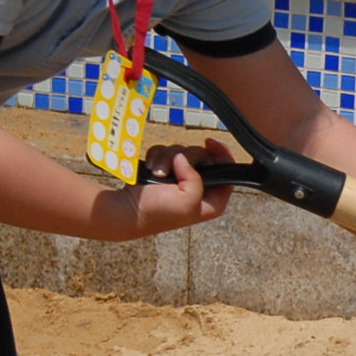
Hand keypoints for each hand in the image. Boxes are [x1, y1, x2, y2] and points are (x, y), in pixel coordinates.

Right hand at [114, 143, 235, 234]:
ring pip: (183, 152)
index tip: (209, 142)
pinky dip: (158, 156)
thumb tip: (184, 160)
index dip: (222, 153)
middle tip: (172, 166)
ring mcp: (181, 178)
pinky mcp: (166, 171)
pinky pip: (167, 152)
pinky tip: (152, 168)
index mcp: (212, 200)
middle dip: (185, 156)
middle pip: (203, 156)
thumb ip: (196, 180)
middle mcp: (199, 188)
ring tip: (158, 172)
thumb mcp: (188, 201)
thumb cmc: (157, 212)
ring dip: (167, 158)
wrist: (127, 210)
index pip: (228, 171)